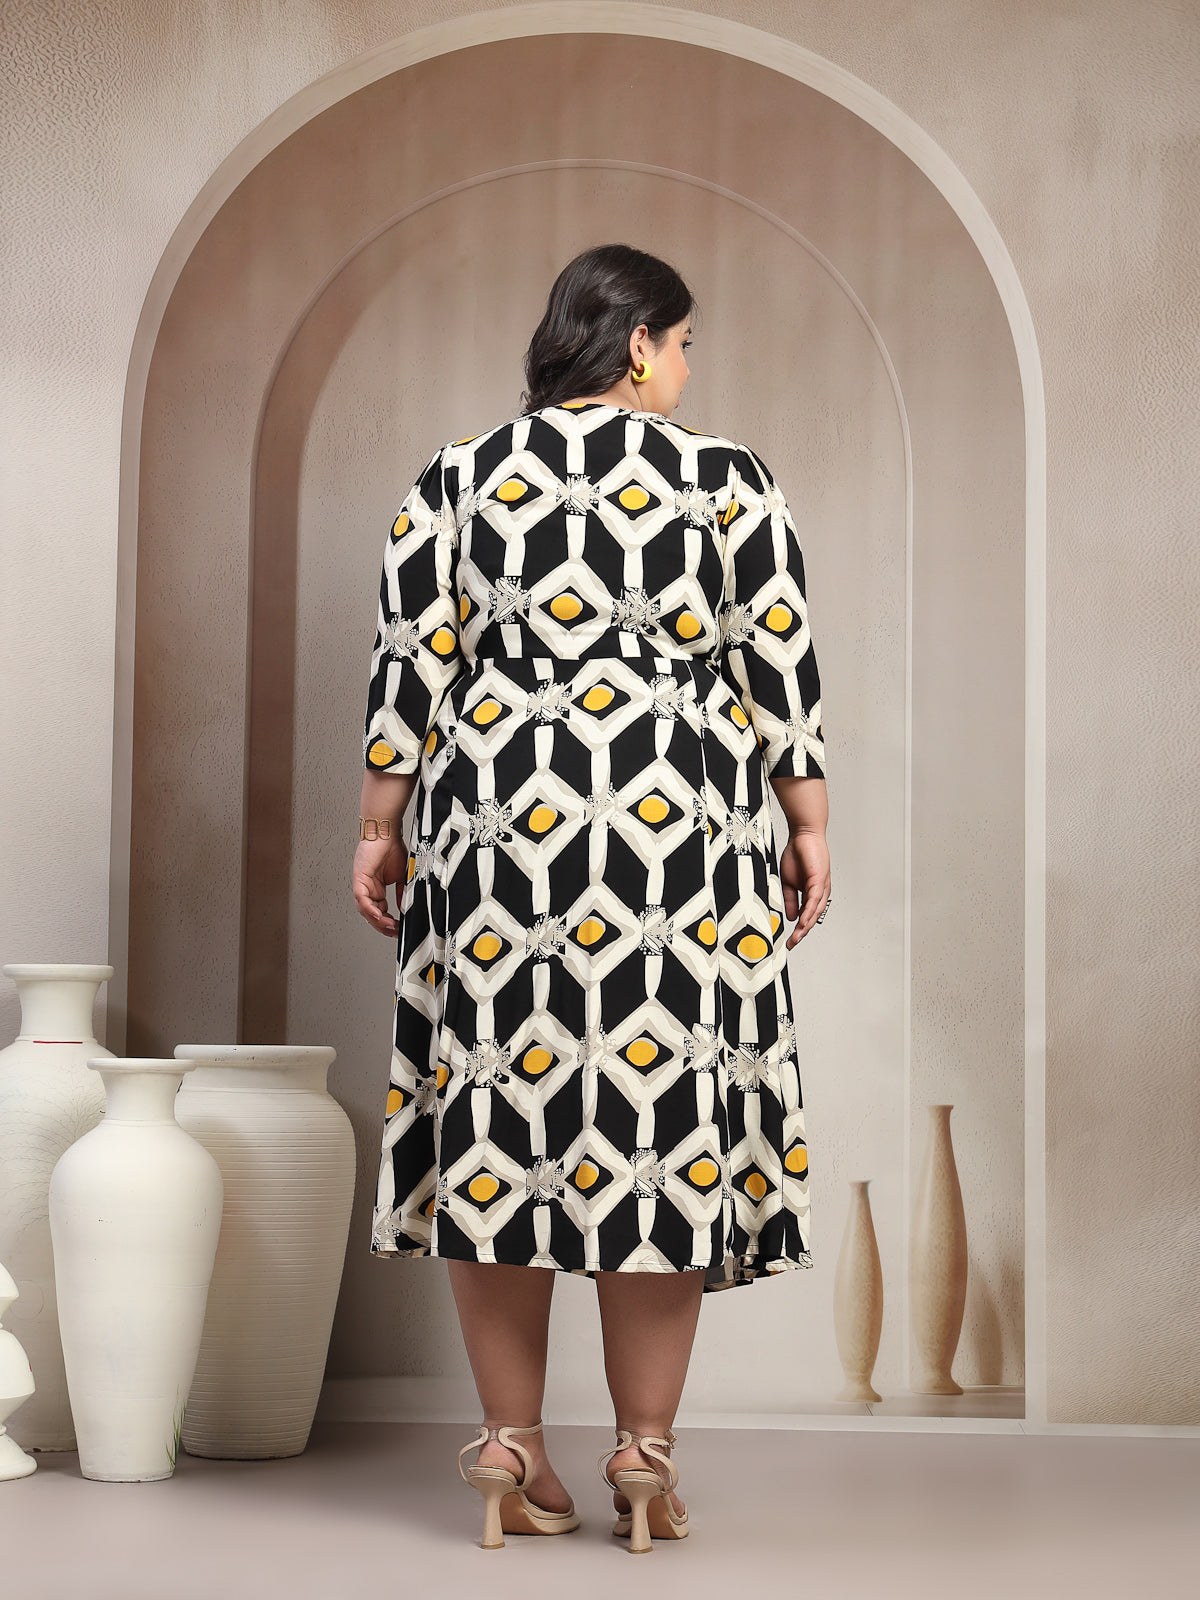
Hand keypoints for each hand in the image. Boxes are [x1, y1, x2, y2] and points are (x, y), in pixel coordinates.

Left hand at [352, 835, 407, 937]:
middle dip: (383, 926)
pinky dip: (370, 909)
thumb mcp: (401, 877)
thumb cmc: (392, 849)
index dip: (388, 922)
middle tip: (395, 932)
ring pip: (365, 910)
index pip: (379, 912)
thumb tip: (404, 908)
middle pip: (371, 915)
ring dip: (377, 921)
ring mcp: (362, 884)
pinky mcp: (359, 879)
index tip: (398, 929)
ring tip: (390, 927)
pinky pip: (362, 899)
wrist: (386, 832)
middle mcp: (367, 888)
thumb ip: (401, 893)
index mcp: (376, 889)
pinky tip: (380, 916)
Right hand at [778, 830, 830, 948]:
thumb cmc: (798, 854)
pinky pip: (814, 900)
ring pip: (815, 912)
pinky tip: (803, 921)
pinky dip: (809, 912)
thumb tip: (791, 916)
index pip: (807, 915)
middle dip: (802, 933)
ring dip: (806, 926)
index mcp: (812, 893)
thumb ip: (791, 899)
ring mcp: (821, 887)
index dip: (799, 929)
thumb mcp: (788, 881)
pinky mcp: (819, 880)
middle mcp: (820, 892)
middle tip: (792, 943)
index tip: (790, 940)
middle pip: (813, 917)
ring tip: (797, 937)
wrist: (803, 835)